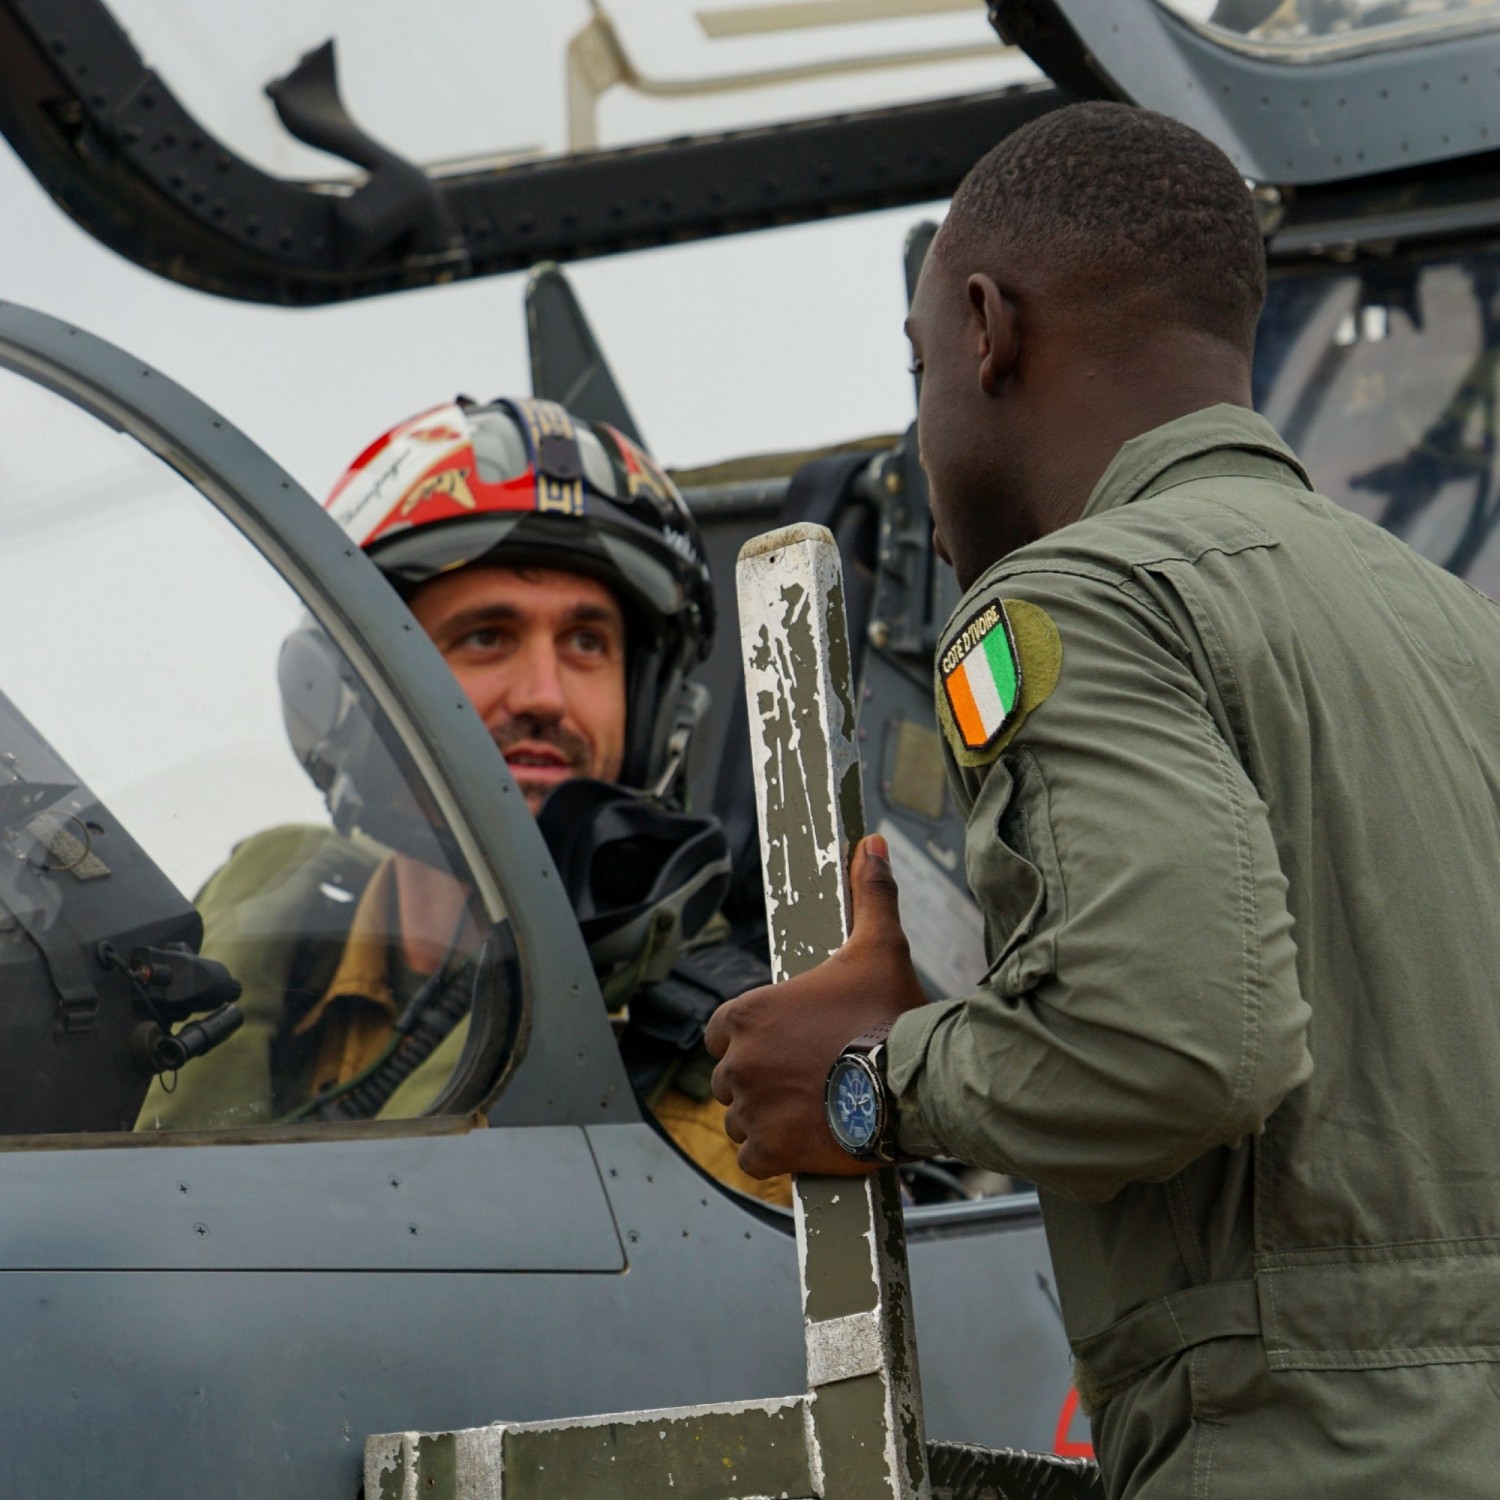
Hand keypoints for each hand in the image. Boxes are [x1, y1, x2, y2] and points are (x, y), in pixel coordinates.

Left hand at [705, 834, 928, 1178]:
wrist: (913, 1083)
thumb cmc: (889, 1014)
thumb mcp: (879, 946)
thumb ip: (869, 896)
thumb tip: (872, 845)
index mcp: (747, 1014)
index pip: (721, 1030)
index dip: (749, 1038)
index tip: (784, 1043)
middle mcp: (737, 1062)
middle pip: (731, 1077)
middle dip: (760, 1079)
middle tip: (807, 1078)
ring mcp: (750, 1109)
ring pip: (739, 1119)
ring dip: (765, 1118)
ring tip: (810, 1110)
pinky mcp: (768, 1150)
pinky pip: (751, 1158)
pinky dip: (771, 1155)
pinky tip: (804, 1142)